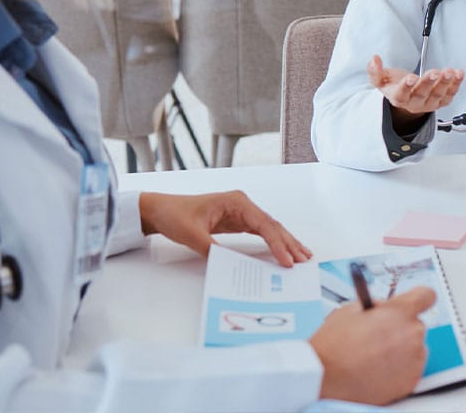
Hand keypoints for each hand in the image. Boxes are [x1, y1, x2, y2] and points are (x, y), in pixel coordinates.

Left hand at [139, 191, 310, 266]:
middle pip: (273, 225)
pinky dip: (274, 243)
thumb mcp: (191, 233)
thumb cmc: (175, 215)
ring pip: (270, 229)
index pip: (264, 224)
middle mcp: (243, 205)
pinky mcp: (238, 222)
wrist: (161, 210)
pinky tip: (284, 252)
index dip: (278, 243)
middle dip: (290, 243)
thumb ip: (211, 248)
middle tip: (305, 260)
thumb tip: (229, 264)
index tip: (287, 260)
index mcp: (236, 202)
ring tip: (303, 256)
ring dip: (286, 243)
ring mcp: (242, 213)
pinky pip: (261, 233)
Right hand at [310, 287, 436, 404]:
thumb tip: (384, 307)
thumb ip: (375, 305)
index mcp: (399, 312)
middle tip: (379, 336)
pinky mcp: (411, 380)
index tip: (414, 303)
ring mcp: (414, 358)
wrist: (325, 378)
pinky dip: (398, 369)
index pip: (426, 295)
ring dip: (400, 349)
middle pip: (416, 325)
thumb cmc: (334, 346)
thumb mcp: (350, 310)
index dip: (418, 298)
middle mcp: (412, 333)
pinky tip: (377, 369)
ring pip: (414, 348)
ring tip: (374, 356)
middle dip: (400, 328)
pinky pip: (411, 368)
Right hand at [367, 55, 463, 130]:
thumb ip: (375, 71)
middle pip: (422, 94)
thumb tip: (374, 59)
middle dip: (428, 83)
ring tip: (449, 72)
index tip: (410, 78)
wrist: (407, 96)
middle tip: (434, 72)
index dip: (406, 87)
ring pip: (438, 96)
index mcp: (398, 98)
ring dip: (445, 83)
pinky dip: (456, 84)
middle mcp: (414, 103)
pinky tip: (458, 74)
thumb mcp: (381, 79)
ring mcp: (429, 103)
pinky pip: (450, 95)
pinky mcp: (441, 101)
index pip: (401, 95)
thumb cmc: (395, 85)